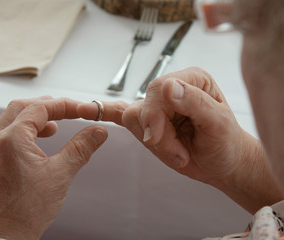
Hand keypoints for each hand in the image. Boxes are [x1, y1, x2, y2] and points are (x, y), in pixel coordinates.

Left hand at [0, 96, 107, 239]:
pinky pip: (5, 138)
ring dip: (33, 120)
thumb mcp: (60, 175)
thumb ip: (81, 148)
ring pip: (11, 122)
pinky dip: (23, 134)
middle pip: (21, 108)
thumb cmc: (26, 211)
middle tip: (66, 111)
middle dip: (46, 107)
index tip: (80, 109)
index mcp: (12, 139)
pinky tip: (36, 146)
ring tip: (53, 128)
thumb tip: (98, 132)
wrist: (4, 238)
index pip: (40, 108)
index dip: (63, 105)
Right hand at [78, 67, 281, 212]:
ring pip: (133, 119)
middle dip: (158, 135)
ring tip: (178, 155)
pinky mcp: (147, 123)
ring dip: (154, 143)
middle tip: (178, 155)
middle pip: (144, 106)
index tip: (156, 139)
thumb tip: (167, 86)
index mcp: (190, 80)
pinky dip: (104, 112)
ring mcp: (156, 106)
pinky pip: (120, 114)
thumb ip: (194, 102)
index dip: (154, 115)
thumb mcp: (218, 123)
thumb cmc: (225, 143)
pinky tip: (86, 111)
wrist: (222, 164)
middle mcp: (171, 89)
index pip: (159, 89)